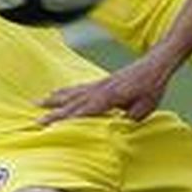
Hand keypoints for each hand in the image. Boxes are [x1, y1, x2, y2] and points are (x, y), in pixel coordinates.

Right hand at [40, 51, 177, 125]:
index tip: (51, 126)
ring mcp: (99, 84)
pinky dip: (66, 91)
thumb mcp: (145, 108)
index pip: (84, 111)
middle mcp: (100, 90)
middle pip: (72, 102)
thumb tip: (117, 127)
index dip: (67, 120)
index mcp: (109, 97)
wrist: (155, 64)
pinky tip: (59, 93)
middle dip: (53, 112)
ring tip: (38, 102)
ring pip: (72, 92)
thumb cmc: (152, 87)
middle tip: (36, 121)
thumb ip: (128, 119)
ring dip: (55, 98)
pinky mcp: (101, 82)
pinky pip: (79, 87)